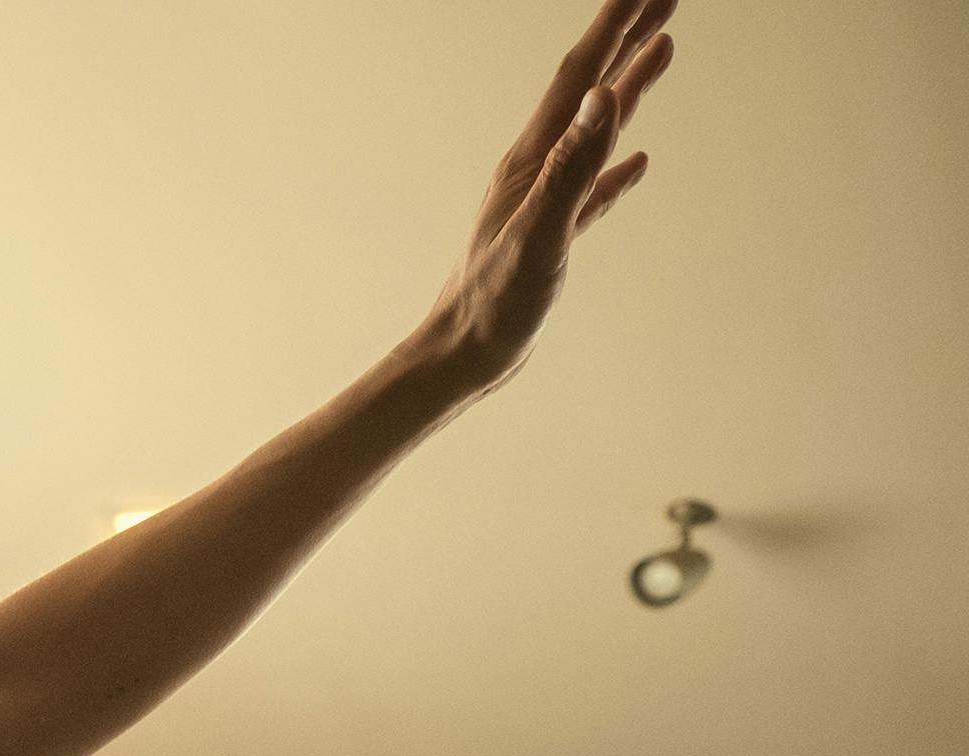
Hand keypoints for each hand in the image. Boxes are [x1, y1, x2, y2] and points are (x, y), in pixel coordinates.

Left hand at [414, 0, 677, 399]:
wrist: (461, 357)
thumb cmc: (493, 303)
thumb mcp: (540, 230)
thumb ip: (572, 164)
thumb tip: (601, 96)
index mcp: (533, 160)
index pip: (581, 75)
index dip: (617, 25)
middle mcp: (537, 170)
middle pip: (589, 88)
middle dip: (626, 36)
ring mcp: (546, 201)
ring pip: (595, 129)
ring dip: (628, 86)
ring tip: (661, 48)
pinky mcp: (554, 237)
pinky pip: (594, 188)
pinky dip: (617, 167)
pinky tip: (637, 161)